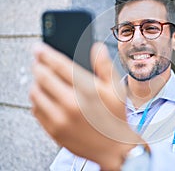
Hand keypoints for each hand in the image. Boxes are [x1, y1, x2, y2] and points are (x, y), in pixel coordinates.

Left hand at [30, 42, 141, 169]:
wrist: (113, 148)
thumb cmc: (115, 117)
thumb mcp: (116, 89)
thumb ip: (105, 66)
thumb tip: (96, 47)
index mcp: (87, 91)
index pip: (59, 65)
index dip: (46, 54)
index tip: (39, 48)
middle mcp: (70, 104)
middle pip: (43, 77)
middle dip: (38, 65)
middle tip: (38, 61)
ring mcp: (59, 119)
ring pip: (36, 93)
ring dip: (36, 82)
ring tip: (42, 78)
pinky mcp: (53, 131)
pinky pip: (36, 110)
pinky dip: (37, 99)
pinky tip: (45, 96)